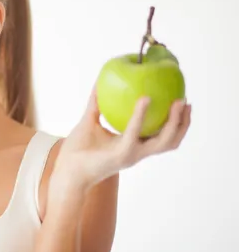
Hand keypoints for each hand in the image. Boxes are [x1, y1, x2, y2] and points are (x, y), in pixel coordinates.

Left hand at [52, 86, 191, 193]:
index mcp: (132, 145)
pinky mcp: (120, 155)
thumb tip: (98, 81)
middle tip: (185, 101)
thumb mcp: (89, 121)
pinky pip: (134, 133)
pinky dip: (141, 116)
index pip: (161, 136)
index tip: (181, 102)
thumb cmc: (77, 149)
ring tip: (176, 102)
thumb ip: (96, 103)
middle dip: (183, 123)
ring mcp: (131, 155)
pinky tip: (144, 100)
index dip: (175, 122)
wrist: (66, 169)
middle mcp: (136, 152)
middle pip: (171, 141)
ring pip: (162, 141)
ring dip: (173, 122)